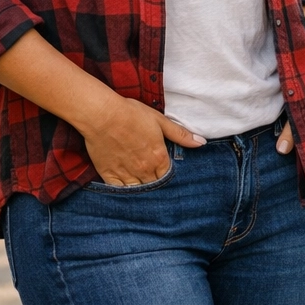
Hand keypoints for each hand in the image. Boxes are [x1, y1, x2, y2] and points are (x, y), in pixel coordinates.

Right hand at [79, 93, 205, 185]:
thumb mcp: (160, 121)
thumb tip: (201, 143)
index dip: (167, 173)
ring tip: (140, 180)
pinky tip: (125, 184)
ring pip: (137, 189)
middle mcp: (143, 169)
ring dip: (141, 187)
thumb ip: (181, 135)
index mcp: (158, 157)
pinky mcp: (108, 174)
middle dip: (155, 181)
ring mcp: (125, 173)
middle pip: (154, 185)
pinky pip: (118, 190)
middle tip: (153, 175)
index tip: (164, 169)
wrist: (103, 115)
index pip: (168, 175)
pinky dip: (123, 189)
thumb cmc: (132, 115)